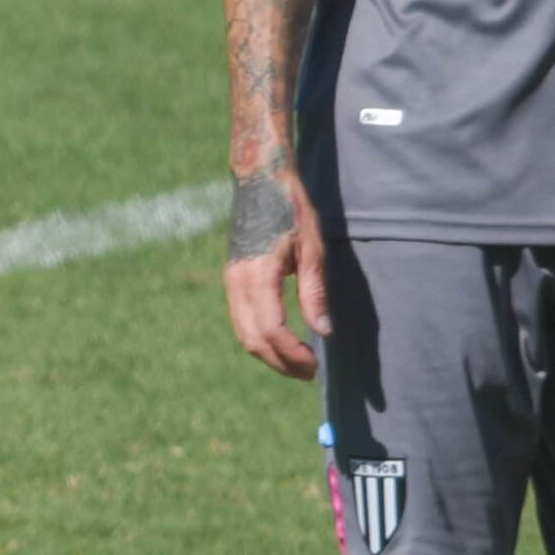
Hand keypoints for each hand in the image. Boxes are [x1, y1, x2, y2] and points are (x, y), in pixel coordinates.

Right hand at [222, 216, 328, 377]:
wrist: (259, 180)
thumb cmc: (291, 209)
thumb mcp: (312, 249)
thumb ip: (314, 293)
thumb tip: (323, 332)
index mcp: (258, 276)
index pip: (271, 330)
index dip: (292, 353)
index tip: (315, 365)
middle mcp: (237, 283)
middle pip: (252, 340)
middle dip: (279, 362)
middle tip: (309, 373)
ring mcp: (231, 281)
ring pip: (243, 333)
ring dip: (268, 353)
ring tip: (297, 362)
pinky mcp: (233, 279)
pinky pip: (242, 320)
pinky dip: (260, 337)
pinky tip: (281, 340)